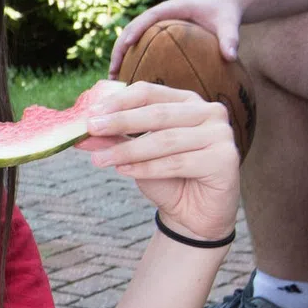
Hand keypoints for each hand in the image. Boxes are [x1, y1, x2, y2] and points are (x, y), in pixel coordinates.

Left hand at [82, 81, 238, 237]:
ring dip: (128, 150)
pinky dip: (147, 168)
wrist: (192, 215)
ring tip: (100, 159)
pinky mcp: (226, 159)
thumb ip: (114, 139)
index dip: (119, 101)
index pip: (150, 92)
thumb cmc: (166, 179)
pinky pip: (178, 162)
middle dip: (120, 121)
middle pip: (158, 114)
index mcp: (188, 101)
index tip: (90, 113)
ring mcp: (222, 134)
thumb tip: (81, 132)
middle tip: (90, 128)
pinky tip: (124, 172)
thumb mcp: (135, 155)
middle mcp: (210, 112)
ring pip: (166, 140)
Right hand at [109, 0, 245, 71]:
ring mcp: (156, 27)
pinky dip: (133, 63)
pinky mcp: (158, 37)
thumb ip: (230, 37)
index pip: (148, 17)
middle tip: (112, 73)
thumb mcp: (229, 22)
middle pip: (131, 31)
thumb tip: (230, 56)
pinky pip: (141, 49)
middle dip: (119, 50)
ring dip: (121, 59)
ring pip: (131, 41)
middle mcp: (159, 16)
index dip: (136, 29)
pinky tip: (132, 85)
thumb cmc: (224, 12)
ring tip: (114, 82)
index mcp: (172, 7)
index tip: (128, 44)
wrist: (223, 5)